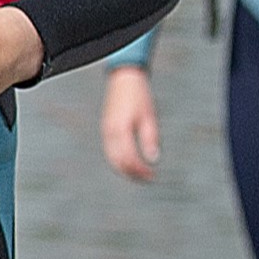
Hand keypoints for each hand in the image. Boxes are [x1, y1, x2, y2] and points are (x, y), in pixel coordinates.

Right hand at [99, 63, 160, 181]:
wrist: (124, 80)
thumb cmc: (139, 96)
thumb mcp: (149, 117)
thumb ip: (150, 139)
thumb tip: (153, 160)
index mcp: (121, 130)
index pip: (129, 158)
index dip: (141, 170)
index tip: (152, 176)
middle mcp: (110, 133)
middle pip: (118, 162)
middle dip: (132, 173)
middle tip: (147, 179)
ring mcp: (106, 131)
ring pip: (112, 158)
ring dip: (125, 169)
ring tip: (139, 174)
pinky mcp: (106, 129)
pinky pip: (110, 151)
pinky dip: (119, 160)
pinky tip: (130, 162)